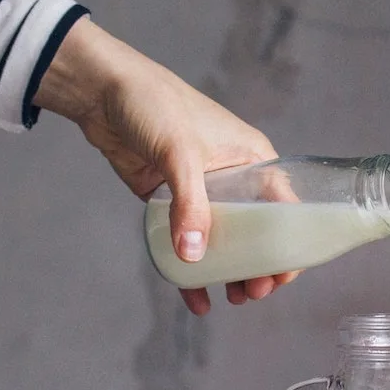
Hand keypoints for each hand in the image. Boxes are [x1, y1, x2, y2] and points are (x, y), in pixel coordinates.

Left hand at [34, 17, 297, 314]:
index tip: (282, 276)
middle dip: (259, 266)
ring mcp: (202, 193)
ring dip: (230, 272)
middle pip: (257, 233)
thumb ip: (190, 204)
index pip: (284, 208)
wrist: (101, 90)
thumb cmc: (153, 104)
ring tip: (232, 298)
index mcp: (252, 159)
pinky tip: (196, 299)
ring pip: (224, 242)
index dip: (289, 245)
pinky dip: (192, 271)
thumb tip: (194, 256)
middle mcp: (234, 179)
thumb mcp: (180, 153)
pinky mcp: (170, 202)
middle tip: (252, 294)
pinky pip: (188, 242)